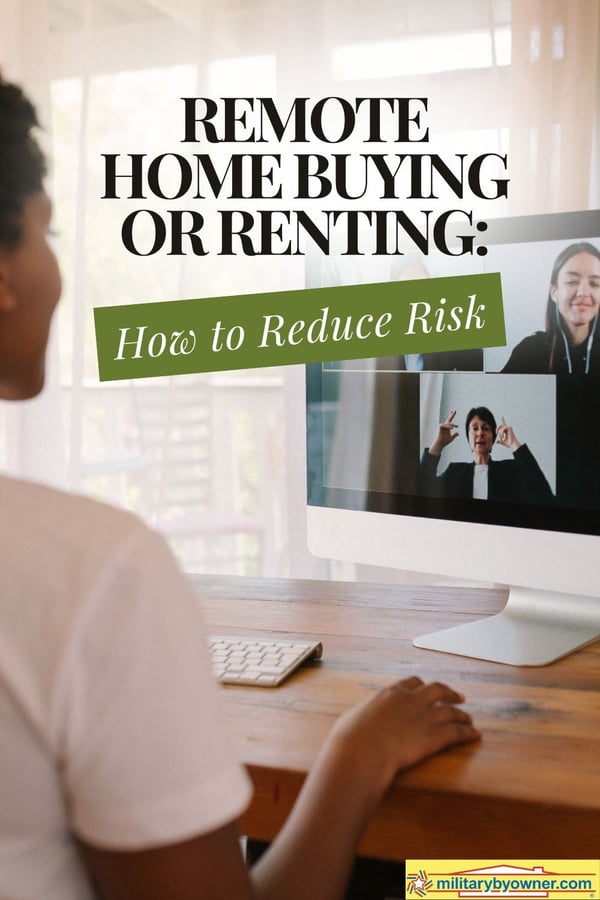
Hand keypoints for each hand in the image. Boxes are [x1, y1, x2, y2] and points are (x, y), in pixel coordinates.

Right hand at [329, 676, 478, 801]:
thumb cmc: (351, 739)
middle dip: (450, 693)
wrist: (362, 751)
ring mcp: (425, 716)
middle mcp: (412, 700)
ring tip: (470, 718)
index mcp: (392, 692)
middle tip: (459, 696)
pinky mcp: (434, 736)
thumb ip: (363, 715)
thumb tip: (356, 721)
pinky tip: (475, 734)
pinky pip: (457, 732)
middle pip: (438, 690)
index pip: (413, 682)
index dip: (424, 685)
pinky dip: (468, 732)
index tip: (429, 688)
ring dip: (463, 714)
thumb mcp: (353, 718)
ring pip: (451, 710)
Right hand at [430, 409, 458, 455]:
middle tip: (454, 410)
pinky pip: (445, 425)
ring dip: (453, 424)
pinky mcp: (440, 427)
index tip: (453, 411)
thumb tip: (458, 433)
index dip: (451, 415)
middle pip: (449, 419)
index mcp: (448, 427)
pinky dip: (449, 426)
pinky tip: (452, 428)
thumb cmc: (445, 441)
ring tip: (457, 426)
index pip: (450, 421)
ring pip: (448, 423)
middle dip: (451, 414)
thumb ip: (454, 435)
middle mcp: (445, 426)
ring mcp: (442, 426)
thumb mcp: (451, 438)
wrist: (441, 443)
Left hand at [496, 417, 520, 451]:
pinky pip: (502, 429)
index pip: (504, 424)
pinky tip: (503, 437)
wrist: (512, 445)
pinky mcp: (509, 428)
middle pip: (500, 425)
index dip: (503, 420)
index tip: (502, 416)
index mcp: (506, 431)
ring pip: (500, 428)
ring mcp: (508, 428)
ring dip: (499, 434)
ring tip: (501, 438)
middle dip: (497, 429)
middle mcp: (507, 428)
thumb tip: (496, 441)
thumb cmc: (509, 443)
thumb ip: (499, 441)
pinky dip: (501, 433)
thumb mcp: (502, 442)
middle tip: (496, 433)